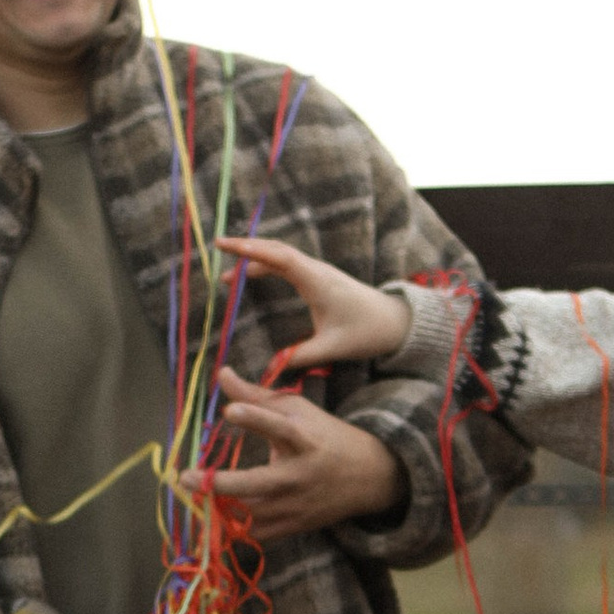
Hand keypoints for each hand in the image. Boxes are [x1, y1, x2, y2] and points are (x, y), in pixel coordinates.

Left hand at [186, 366, 404, 541]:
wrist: (369, 477)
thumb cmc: (324, 436)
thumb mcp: (297, 410)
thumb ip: (256, 396)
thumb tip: (222, 373)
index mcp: (303, 439)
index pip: (279, 427)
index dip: (255, 417)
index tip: (230, 411)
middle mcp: (298, 474)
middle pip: (257, 484)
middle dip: (220, 483)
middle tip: (186, 477)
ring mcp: (296, 504)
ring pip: (252, 514)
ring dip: (219, 508)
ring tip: (191, 498)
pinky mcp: (294, 525)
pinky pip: (257, 535)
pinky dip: (234, 530)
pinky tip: (213, 520)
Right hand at [223, 235, 413, 370]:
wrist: (396, 321)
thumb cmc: (367, 332)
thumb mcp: (332, 348)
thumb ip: (300, 357)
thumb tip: (271, 367)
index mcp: (317, 282)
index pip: (279, 258)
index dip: (250, 250)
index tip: (225, 246)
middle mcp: (316, 270)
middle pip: (276, 249)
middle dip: (246, 246)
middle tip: (217, 246)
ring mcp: (318, 271)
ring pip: (281, 254)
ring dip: (255, 256)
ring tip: (227, 271)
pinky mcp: (320, 277)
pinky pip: (288, 263)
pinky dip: (267, 263)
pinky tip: (252, 274)